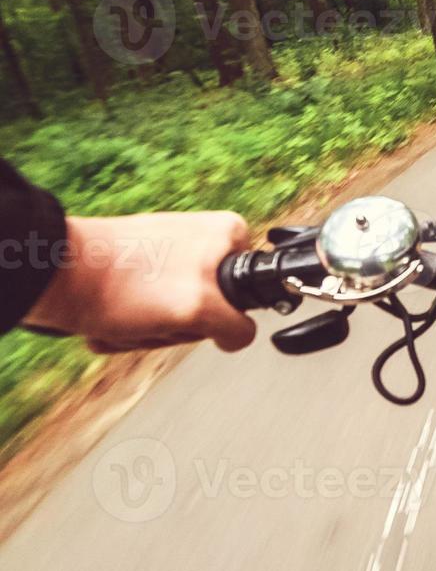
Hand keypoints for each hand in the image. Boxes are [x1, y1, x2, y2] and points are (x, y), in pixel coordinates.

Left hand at [23, 212, 256, 354]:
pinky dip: (130, 327)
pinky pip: (146, 313)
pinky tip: (112, 321)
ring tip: (128, 319)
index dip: (218, 317)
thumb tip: (239, 336)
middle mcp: (200, 239)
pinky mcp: (135, 269)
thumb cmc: (125, 285)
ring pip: (175, 317)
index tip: (191, 313)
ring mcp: (165, 255)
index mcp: (228, 234)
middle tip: (155, 319)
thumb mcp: (199, 307)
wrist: (56, 275)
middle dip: (178, 327)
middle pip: (208, 310)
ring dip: (150, 331)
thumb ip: (235, 325)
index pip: (245, 297)